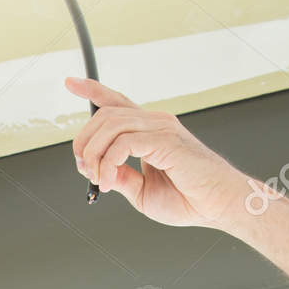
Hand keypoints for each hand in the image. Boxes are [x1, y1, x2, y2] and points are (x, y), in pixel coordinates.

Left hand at [66, 75, 249, 229]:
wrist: (217, 205)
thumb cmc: (189, 200)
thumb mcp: (142, 191)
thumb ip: (121, 177)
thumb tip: (100, 171)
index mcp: (150, 131)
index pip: (117, 102)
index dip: (93, 90)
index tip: (70, 83)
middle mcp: (155, 122)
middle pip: (105, 115)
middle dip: (84, 141)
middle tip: (85, 170)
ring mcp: (161, 128)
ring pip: (110, 126)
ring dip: (94, 155)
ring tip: (100, 180)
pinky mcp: (165, 140)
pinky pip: (123, 143)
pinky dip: (109, 163)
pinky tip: (110, 182)